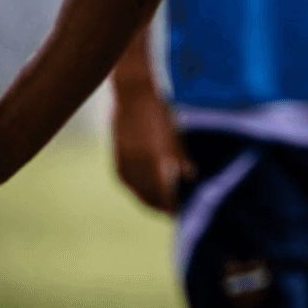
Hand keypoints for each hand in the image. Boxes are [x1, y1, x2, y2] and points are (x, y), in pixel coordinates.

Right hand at [110, 82, 190, 213]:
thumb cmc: (160, 111)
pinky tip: (142, 191)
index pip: (163, 191)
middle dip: (160, 206)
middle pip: (149, 194)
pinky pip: (125, 179)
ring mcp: (125, 159)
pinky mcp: (117, 155)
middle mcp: (139, 162)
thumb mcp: (175, 133)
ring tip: (159, 206)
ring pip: (136, 189)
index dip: (171, 204)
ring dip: (147, 200)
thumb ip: (181, 157)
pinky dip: (135, 188)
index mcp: (156, 157)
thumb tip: (190, 176)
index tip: (180, 212)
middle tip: (171, 213)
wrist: (133, 94)